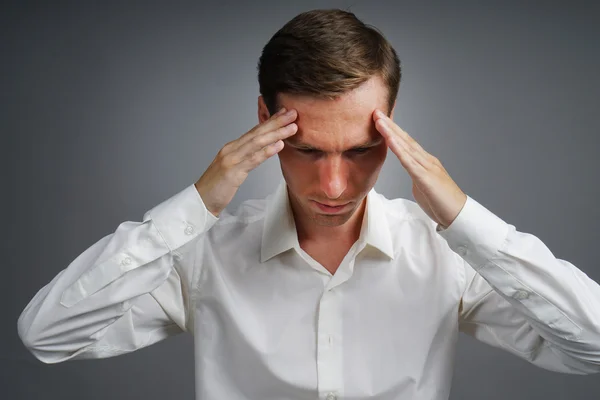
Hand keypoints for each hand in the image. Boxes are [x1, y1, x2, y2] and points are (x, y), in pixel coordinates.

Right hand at [195, 108, 297, 216]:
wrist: (200, 200)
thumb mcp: (233, 168)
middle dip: (277, 122)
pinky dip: (267, 151)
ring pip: (257, 142)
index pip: (254, 131)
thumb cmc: (217, 187)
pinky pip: (253, 159)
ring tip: (292, 127)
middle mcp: (232, 149)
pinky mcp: (232, 172)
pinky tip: (279, 145)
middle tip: (293, 113)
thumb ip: (246, 158)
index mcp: (232, 147)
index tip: (284, 112)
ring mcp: (232, 159)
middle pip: (257, 132)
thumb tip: (263, 151)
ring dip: (277, 133)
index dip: (270, 121)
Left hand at [373, 109, 466, 228]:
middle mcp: (426, 160)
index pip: (406, 143)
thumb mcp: (423, 186)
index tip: (380, 120)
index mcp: (425, 162)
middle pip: (405, 139)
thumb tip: (411, 173)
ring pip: (406, 147)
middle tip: (376, 112)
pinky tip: (390, 140)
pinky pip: (409, 162)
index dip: (393, 131)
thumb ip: (417, 177)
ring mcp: (427, 167)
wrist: (458, 215)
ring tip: (379, 121)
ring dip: (391, 133)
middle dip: (390, 125)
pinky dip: (399, 150)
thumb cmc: (441, 203)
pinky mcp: (426, 177)